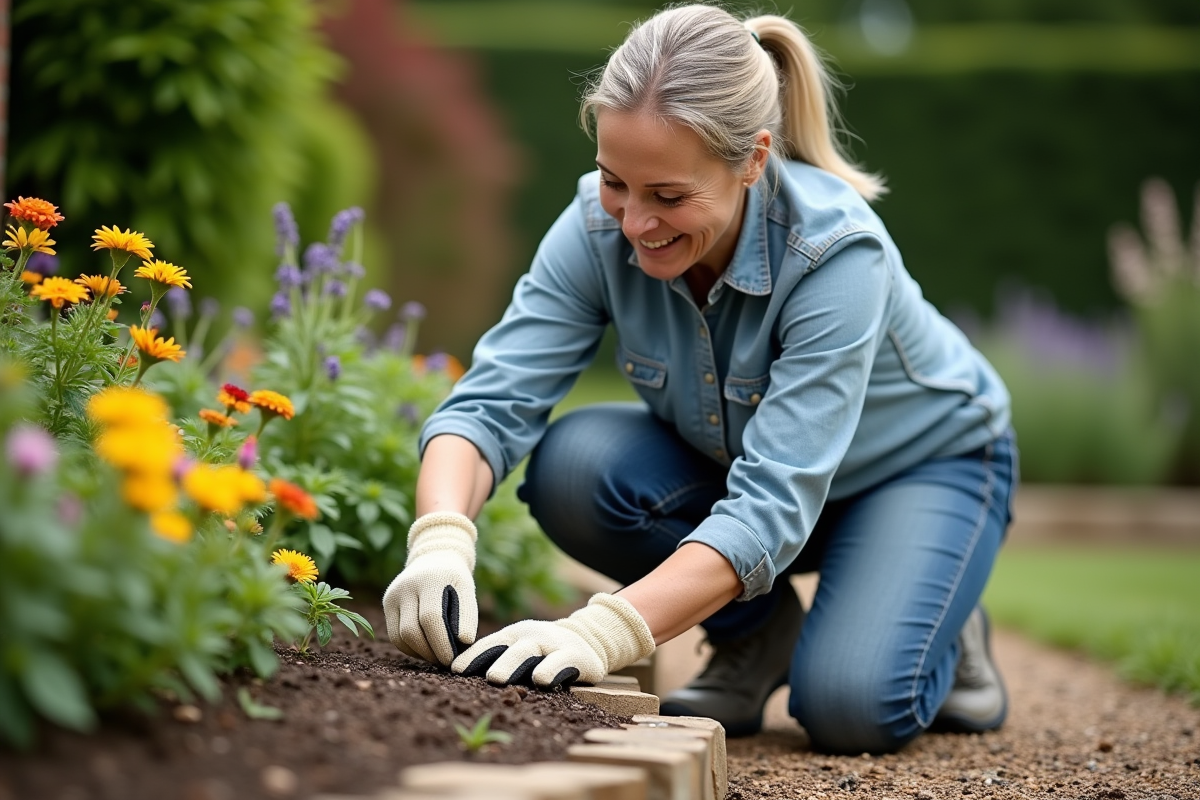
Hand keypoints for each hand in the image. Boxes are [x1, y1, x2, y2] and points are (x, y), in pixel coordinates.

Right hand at [383, 512, 477, 666]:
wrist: (433, 558)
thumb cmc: (454, 578)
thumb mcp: (467, 590)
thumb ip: (468, 615)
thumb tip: (464, 642)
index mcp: (429, 580)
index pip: (431, 617)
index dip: (441, 643)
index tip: (452, 659)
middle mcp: (406, 586)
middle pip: (411, 631)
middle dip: (429, 652)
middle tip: (445, 662)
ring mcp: (393, 595)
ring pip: (399, 636)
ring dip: (419, 653)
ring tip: (436, 656)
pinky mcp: (387, 603)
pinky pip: (395, 635)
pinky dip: (410, 648)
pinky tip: (425, 650)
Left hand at [450, 593, 654, 689]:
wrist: (586, 640)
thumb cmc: (542, 651)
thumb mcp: (519, 650)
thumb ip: (497, 660)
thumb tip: (458, 679)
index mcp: (513, 636)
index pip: (489, 645)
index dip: (472, 657)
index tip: (453, 671)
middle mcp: (530, 637)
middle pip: (509, 648)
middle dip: (492, 661)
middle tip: (477, 675)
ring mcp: (552, 645)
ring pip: (531, 653)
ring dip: (514, 664)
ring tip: (498, 678)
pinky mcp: (575, 656)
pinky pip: (562, 662)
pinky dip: (552, 669)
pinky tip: (543, 680)